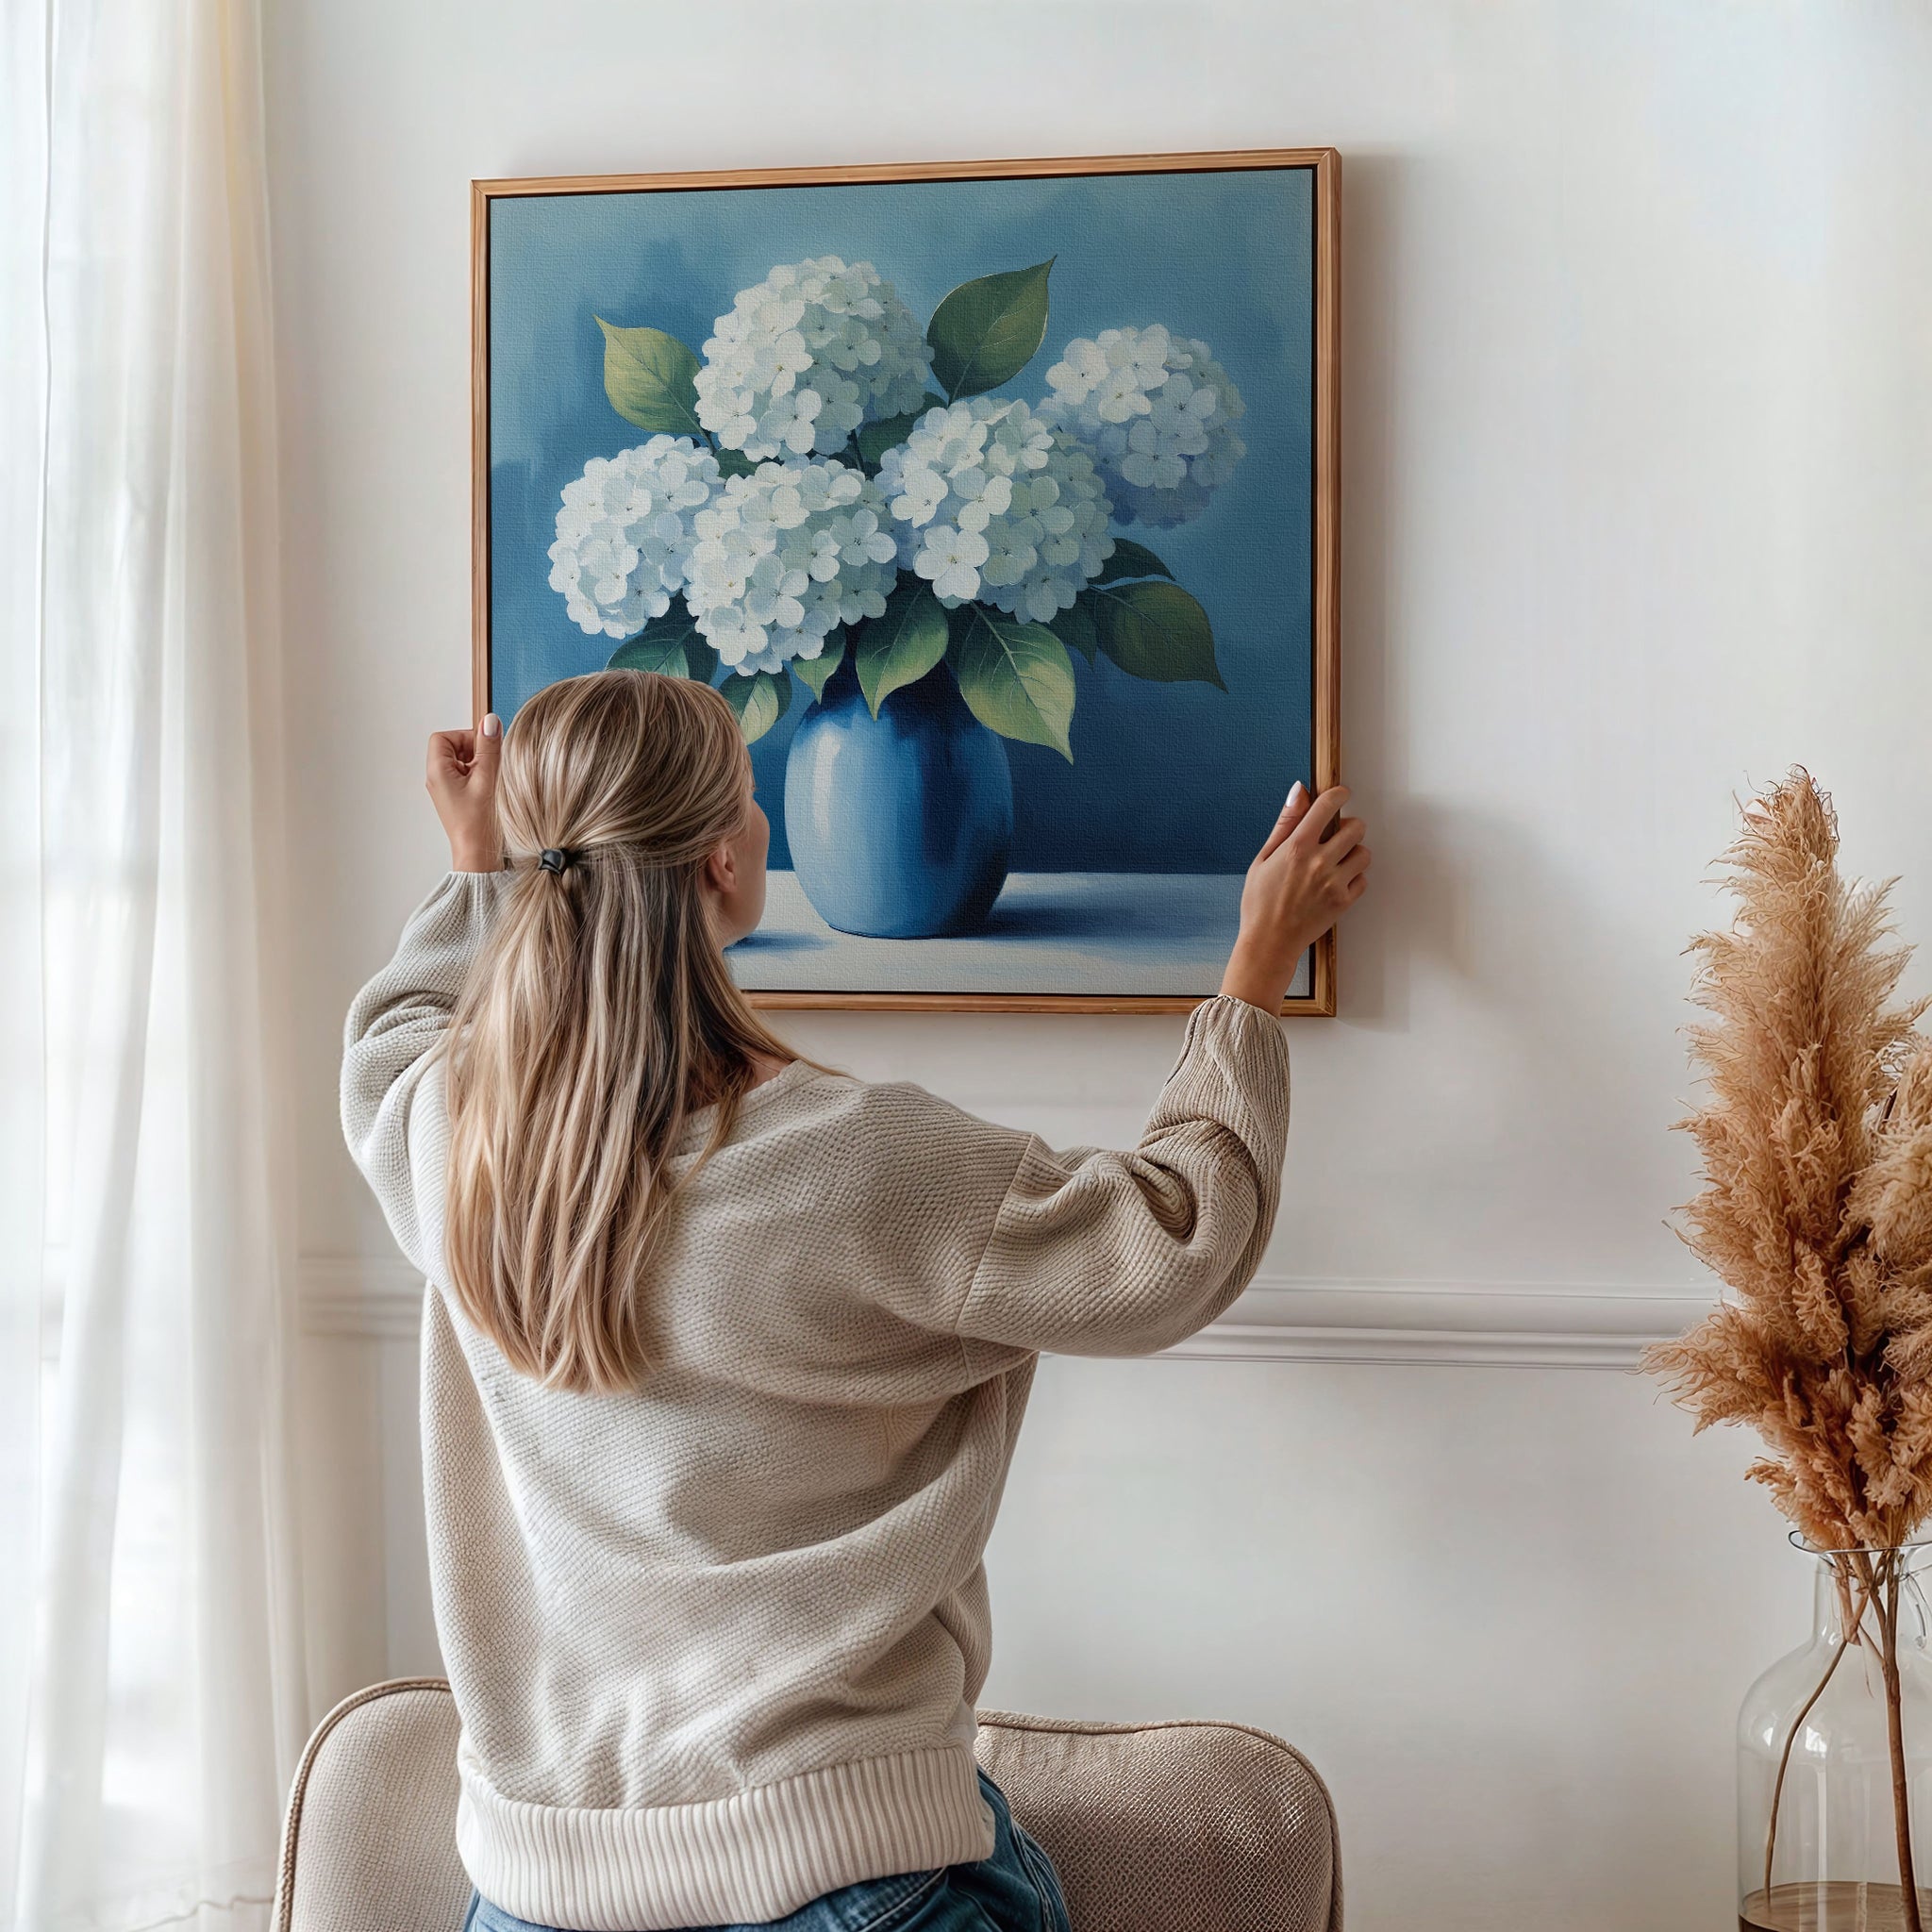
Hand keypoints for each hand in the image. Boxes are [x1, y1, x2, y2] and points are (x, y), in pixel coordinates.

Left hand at [426, 714, 502, 871]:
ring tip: (491, 782)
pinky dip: (480, 778)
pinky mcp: (457, 799)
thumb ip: (489, 748)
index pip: (443, 737)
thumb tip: (490, 722)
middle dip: (474, 751)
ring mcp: (447, 790)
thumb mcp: (487, 780)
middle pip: (452, 748)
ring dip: (479, 765)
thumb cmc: (479, 824)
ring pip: (462, 763)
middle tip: (490, 766)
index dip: (465, 737)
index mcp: (438, 772)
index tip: (484, 748)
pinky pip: (466, 777)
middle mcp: (437, 779)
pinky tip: (491, 791)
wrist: (478, 856)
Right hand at [1219, 783, 1369, 1009]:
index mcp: (1296, 847)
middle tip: (1337, 835)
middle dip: (1349, 826)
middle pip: (1356, 827)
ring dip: (1354, 852)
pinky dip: (1354, 878)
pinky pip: (1363, 880)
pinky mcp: (1343, 902)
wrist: (1268, 941)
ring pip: (1364, 853)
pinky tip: (1337, 882)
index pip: (1328, 806)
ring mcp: (1334, 883)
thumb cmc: (1260, 901)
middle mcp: (1318, 862)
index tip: (1341, 794)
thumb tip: (1299, 790)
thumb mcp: (1264, 858)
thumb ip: (1285, 823)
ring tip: (1338, 861)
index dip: (1338, 794)